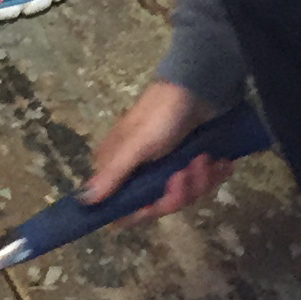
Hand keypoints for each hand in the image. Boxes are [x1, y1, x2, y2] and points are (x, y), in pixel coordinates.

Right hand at [80, 82, 234, 225]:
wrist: (200, 88)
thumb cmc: (162, 115)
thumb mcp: (137, 145)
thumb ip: (114, 175)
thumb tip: (81, 201)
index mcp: (120, 168)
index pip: (125, 208)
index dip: (143, 211)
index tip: (156, 204)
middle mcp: (143, 171)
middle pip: (160, 205)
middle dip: (178, 192)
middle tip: (185, 171)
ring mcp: (169, 167)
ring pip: (185, 196)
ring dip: (199, 180)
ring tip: (204, 158)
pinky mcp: (193, 162)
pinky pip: (204, 184)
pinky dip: (214, 174)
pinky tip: (219, 161)